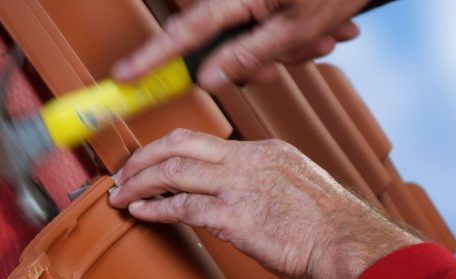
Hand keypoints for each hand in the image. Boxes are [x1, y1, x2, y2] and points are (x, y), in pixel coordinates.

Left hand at [108, 129, 423, 278]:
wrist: (350, 245)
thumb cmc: (332, 230)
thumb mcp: (299, 192)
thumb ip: (268, 189)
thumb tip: (245, 204)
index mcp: (267, 152)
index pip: (207, 142)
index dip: (171, 151)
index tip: (152, 164)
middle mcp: (250, 160)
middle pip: (180, 144)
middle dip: (144, 157)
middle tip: (123, 172)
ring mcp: (240, 186)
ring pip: (173, 170)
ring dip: (138, 182)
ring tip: (119, 194)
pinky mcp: (233, 216)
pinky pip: (180, 206)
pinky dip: (153, 208)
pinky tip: (138, 211)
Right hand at [112, 0, 366, 89]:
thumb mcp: (295, 29)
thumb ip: (247, 56)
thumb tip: (207, 78)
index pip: (185, 33)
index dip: (153, 58)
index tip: (124, 76)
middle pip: (226, 40)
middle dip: (260, 58)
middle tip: (289, 58)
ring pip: (256, 36)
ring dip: (290, 46)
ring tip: (326, 35)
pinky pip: (274, 22)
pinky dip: (299, 31)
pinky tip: (330, 26)